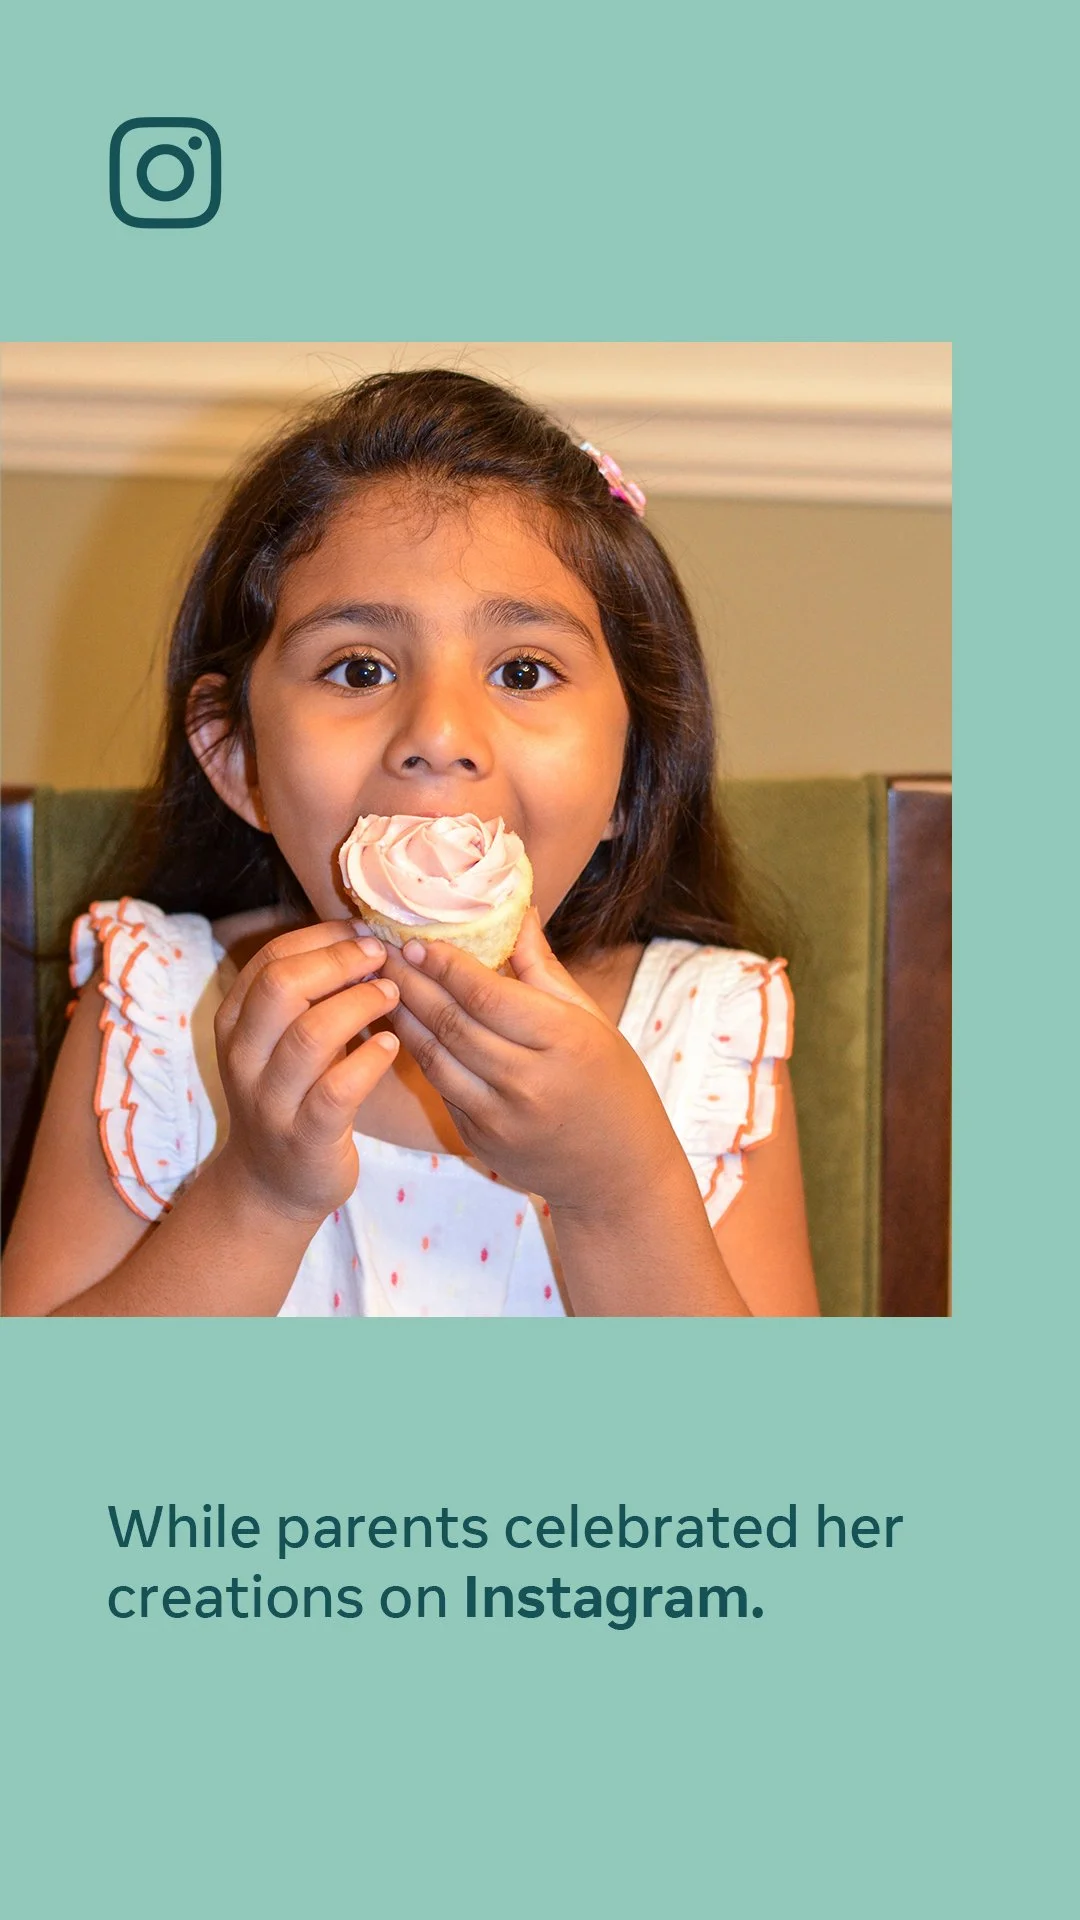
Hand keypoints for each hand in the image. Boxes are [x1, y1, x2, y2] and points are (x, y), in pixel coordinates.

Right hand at [212, 921, 400, 1224]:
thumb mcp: (279, 1041)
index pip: (271, 959)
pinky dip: (370, 1061)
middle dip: (339, 962)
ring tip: (391, 996)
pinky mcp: (304, 1137)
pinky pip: (338, 1090)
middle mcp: (243, 1057)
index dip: (322, 937)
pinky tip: (390, 1045)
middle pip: (281, 986)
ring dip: (359, 1005)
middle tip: (381, 957)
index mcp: (235, 1023)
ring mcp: (270, 1100)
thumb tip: (361, 939)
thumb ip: (306, 995)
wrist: (270, 1186)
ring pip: (309, 1035)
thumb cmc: (289, 1097)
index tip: (362, 931)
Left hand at [379, 908, 679, 1214]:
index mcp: (565, 1042)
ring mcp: (500, 1117)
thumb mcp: (593, 1021)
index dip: (446, 966)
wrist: (618, 1175)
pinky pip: (441, 1088)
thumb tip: (517, 912)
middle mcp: (529, 1082)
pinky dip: (417, 1054)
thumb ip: (545, 970)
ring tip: (380, 983)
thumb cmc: (613, 1085)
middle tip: (383, 950)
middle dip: (413, 982)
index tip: (417, 939)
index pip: (489, 996)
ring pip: (435, 1058)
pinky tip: (400, 1027)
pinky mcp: (480, 1141)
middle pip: (454, 1023)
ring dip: (403, 1018)